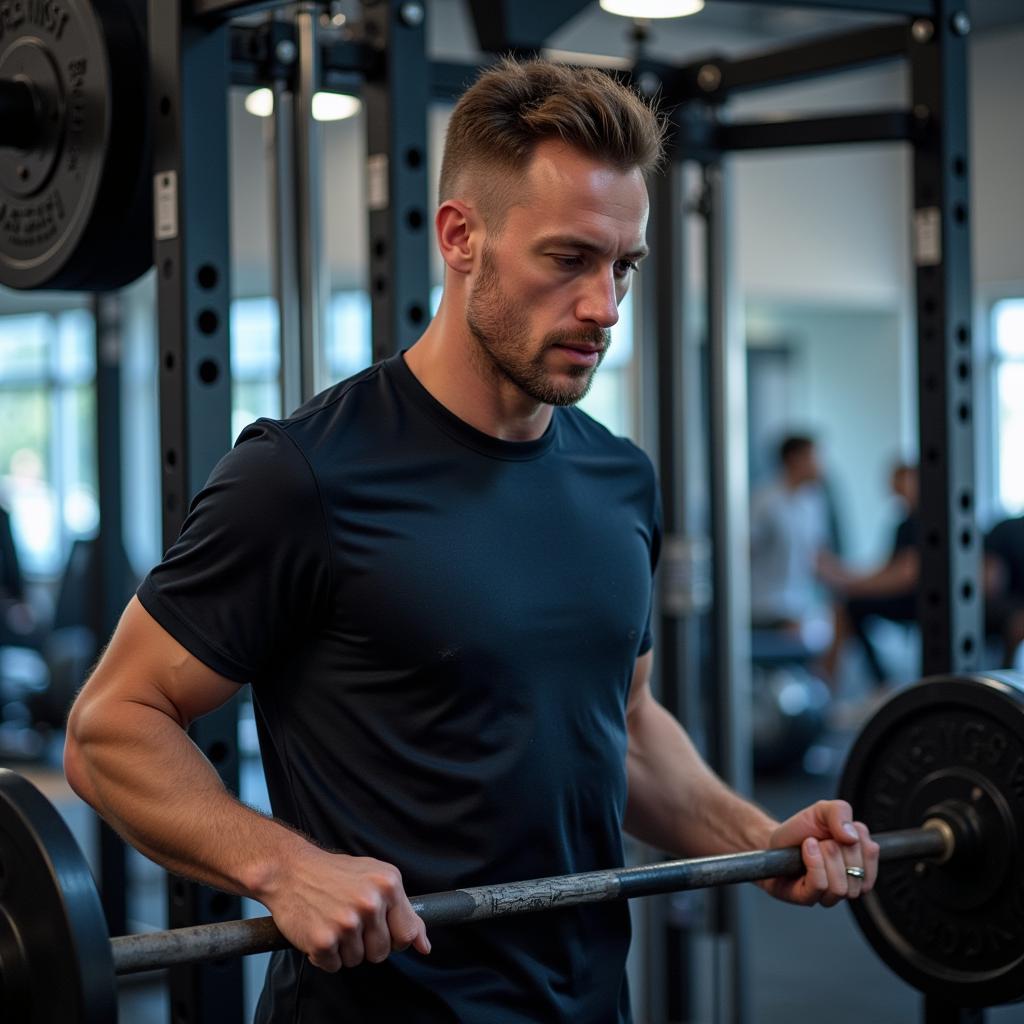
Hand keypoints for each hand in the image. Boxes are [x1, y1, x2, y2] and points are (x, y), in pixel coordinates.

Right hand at [263, 845, 430, 971]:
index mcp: (388, 884)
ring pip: (357, 960)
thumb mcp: (375, 878)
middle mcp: (370, 902)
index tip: (383, 932)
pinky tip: (319, 930)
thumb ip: (403, 910)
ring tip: (332, 921)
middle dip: (366, 944)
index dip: (395, 939)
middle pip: (382, 952)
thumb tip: (424, 945)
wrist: (289, 869)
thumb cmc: (332, 873)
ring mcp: (347, 922)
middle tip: (349, 921)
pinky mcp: (323, 940)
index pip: (408, 933)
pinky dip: (325, 956)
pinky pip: (334, 966)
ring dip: (344, 949)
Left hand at [759, 799, 878, 907]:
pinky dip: (813, 863)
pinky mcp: (809, 898)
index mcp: (860, 860)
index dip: (851, 835)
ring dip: (824, 858)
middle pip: (857, 870)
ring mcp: (830, 893)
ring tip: (811, 846)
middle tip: (821, 840)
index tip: (836, 830)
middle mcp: (849, 881)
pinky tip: (805, 851)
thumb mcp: (822, 810)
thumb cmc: (802, 829)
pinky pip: (821, 886)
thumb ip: (840, 812)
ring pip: (841, 885)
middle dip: (836, 847)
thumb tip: (852, 838)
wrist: (773, 840)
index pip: (871, 851)